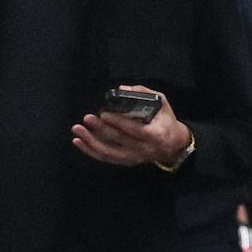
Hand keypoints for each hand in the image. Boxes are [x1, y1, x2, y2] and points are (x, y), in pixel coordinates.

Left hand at [72, 88, 192, 169]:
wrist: (174, 146)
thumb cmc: (166, 121)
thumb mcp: (162, 103)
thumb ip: (144, 93)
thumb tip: (122, 89)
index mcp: (155, 134)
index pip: (134, 129)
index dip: (118, 122)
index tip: (104, 114)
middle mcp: (144, 148)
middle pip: (119, 140)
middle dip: (101, 129)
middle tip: (88, 118)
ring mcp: (134, 157)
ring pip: (109, 152)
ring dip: (90, 142)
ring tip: (77, 131)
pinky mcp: (127, 161)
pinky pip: (106, 158)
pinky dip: (91, 151)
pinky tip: (79, 142)